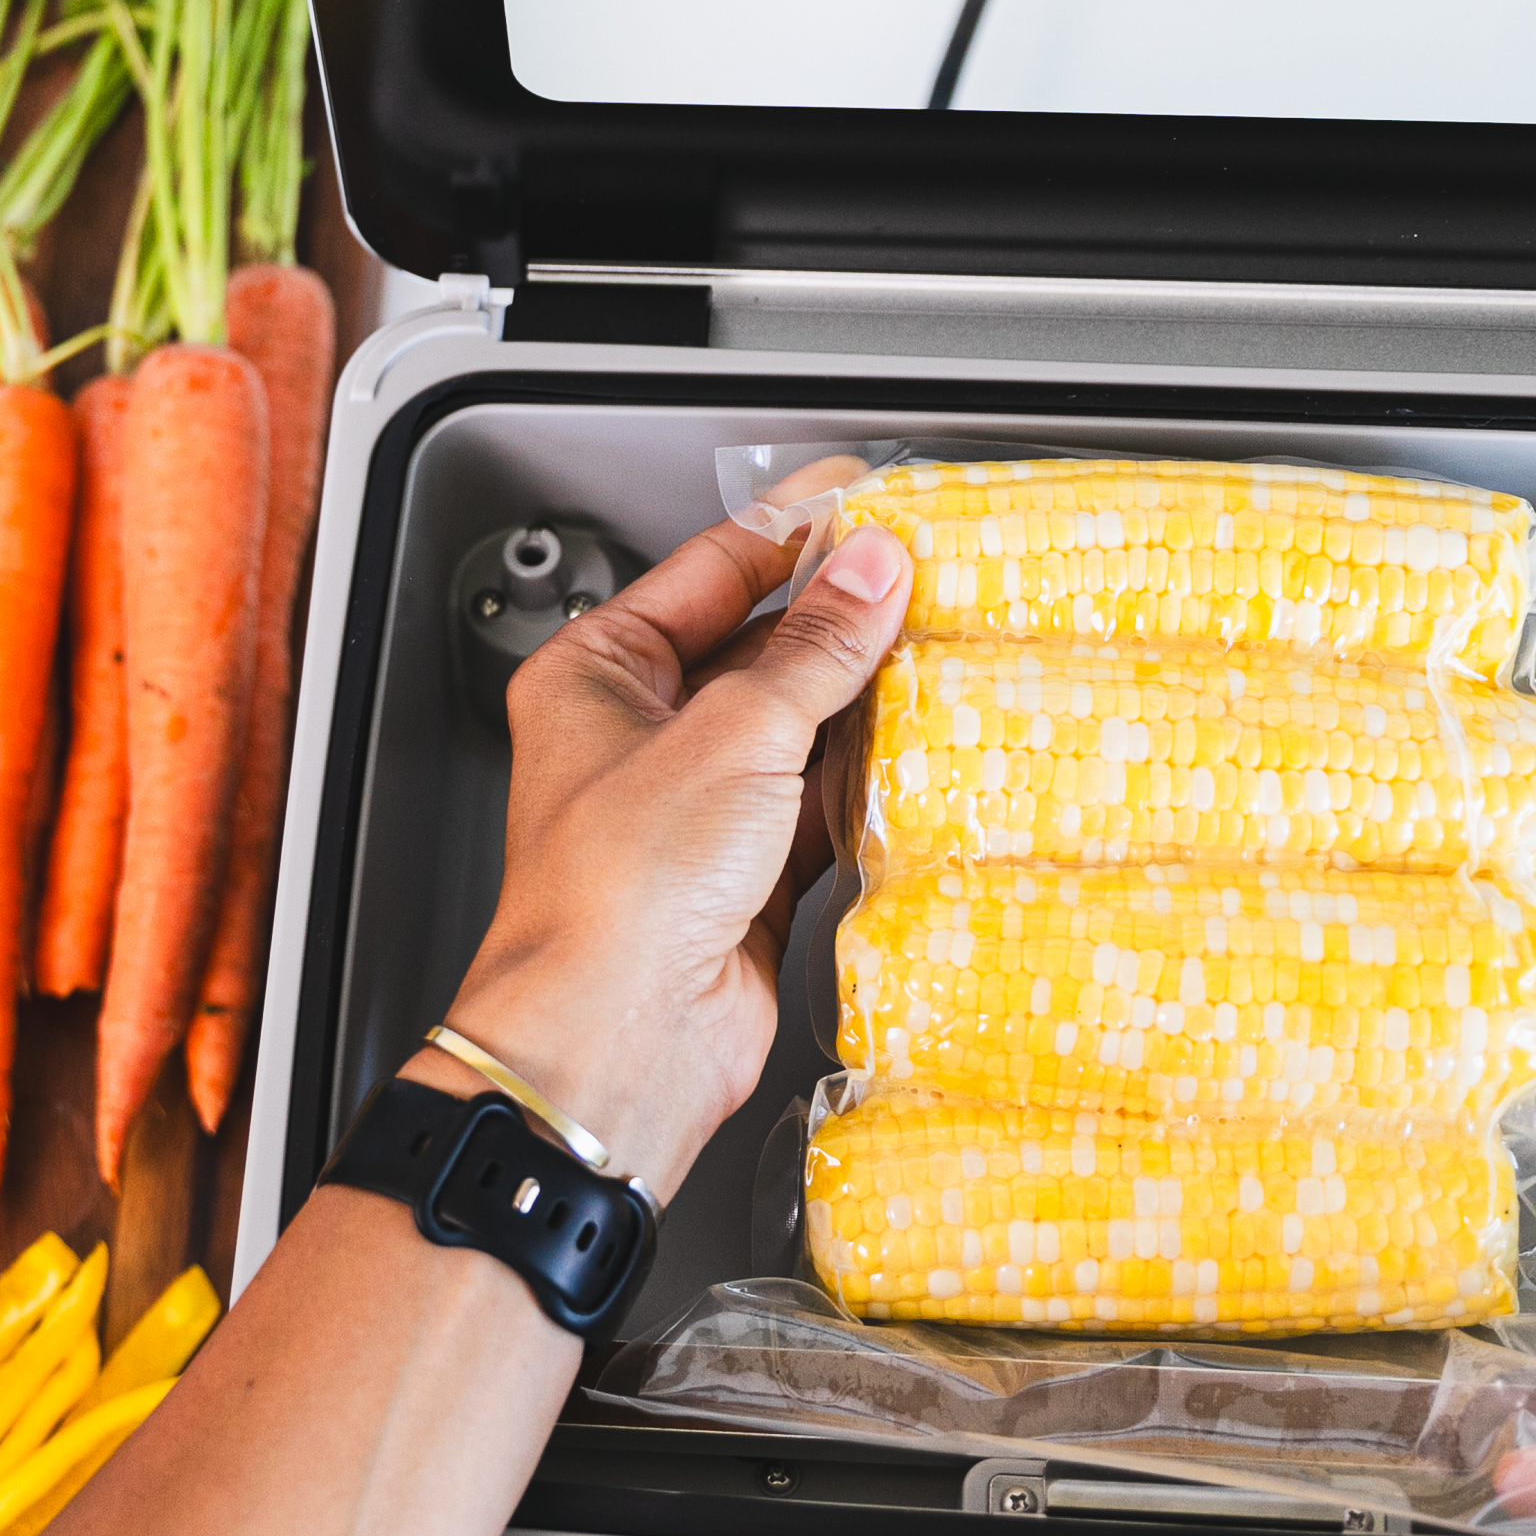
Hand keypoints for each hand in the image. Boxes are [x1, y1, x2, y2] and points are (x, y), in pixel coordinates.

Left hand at [414, 514, 911, 1194]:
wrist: (621, 1037)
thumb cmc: (619, 890)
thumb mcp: (733, 732)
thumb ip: (815, 649)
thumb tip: (869, 571)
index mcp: (597, 674)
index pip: (709, 570)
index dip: (790, 530)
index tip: (861, 498)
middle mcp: (639, 735)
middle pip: (760, 646)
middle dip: (839, 620)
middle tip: (923, 581)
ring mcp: (694, 806)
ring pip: (797, 727)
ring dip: (863, 701)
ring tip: (939, 654)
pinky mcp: (745, 873)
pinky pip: (818, 803)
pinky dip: (867, 781)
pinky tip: (918, 752)